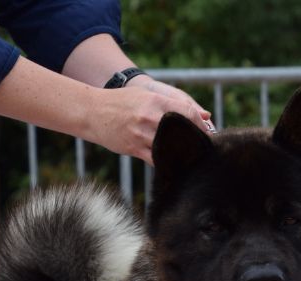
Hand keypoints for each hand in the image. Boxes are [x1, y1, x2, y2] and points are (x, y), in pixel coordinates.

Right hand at [87, 84, 213, 163]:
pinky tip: (174, 164)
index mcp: (155, 101)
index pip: (187, 112)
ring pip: (170, 147)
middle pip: (182, 131)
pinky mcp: (134, 148)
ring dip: (182, 154)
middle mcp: (150, 117)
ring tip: (192, 159)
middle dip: (195, 140)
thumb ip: (174, 104)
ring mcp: (142, 134)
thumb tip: (205, 115)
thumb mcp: (146, 95)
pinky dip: (166, 162)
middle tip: (204, 149)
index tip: (207, 133)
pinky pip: (156, 159)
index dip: (200, 125)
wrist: (93, 112)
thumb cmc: (122, 102)